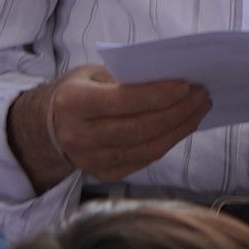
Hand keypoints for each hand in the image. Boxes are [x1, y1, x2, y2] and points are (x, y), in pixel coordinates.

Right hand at [43, 66, 212, 186]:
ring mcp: (92, 160)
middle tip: (202, 96)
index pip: (124, 101)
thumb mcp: (90, 74)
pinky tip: (182, 127)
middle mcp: (80, 136)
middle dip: (178, 112)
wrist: (46, 129)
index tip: (187, 85)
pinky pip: (144, 160)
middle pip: (140, 128)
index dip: (159, 95)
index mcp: (74, 103)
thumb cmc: (74, 94)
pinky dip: (167, 142)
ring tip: (199, 110)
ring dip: (179, 129)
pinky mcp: (104, 174)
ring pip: (147, 148)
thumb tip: (169, 79)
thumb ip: (123, 77)